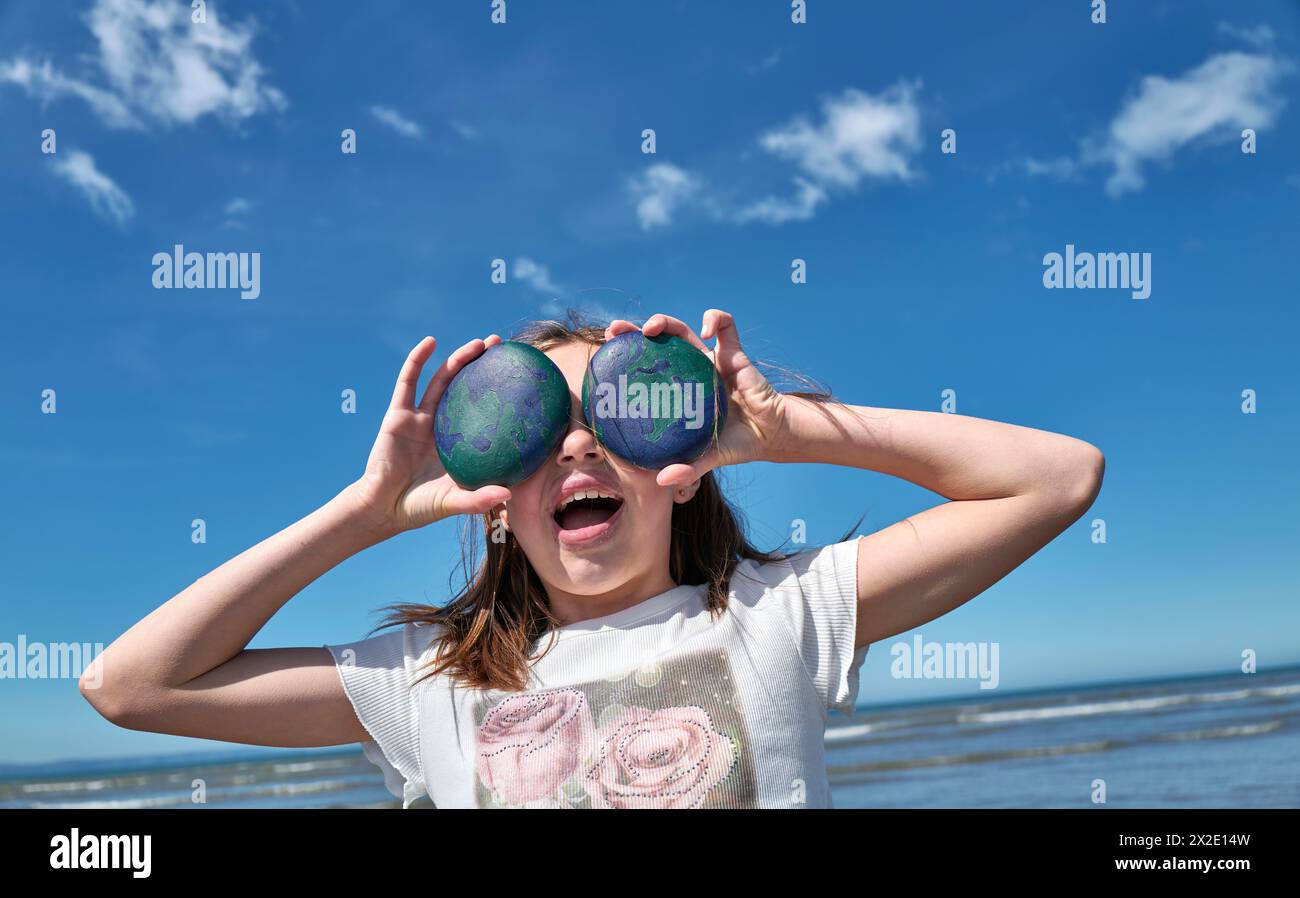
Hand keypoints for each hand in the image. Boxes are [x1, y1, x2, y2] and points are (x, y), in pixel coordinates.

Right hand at [348, 335, 512, 532]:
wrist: (382, 508)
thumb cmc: (420, 508)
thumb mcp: (454, 502)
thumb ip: (478, 499)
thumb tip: (509, 494)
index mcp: (459, 443)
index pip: (484, 410)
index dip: (499, 392)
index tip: (521, 376)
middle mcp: (442, 426)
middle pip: (466, 387)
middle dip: (483, 366)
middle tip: (503, 347)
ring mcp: (420, 418)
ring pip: (442, 380)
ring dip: (459, 358)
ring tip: (479, 343)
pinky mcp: (398, 414)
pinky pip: (408, 381)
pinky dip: (418, 359)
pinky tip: (430, 342)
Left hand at [604, 310, 786, 486]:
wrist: (769, 434)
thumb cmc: (734, 444)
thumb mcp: (707, 458)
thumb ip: (687, 468)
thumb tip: (661, 481)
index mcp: (677, 392)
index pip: (645, 370)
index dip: (625, 361)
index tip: (606, 356)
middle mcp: (689, 371)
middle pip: (656, 344)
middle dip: (633, 332)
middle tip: (615, 330)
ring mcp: (710, 359)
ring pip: (682, 330)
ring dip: (665, 322)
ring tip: (650, 327)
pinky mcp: (734, 352)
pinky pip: (725, 326)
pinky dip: (715, 320)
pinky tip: (707, 331)